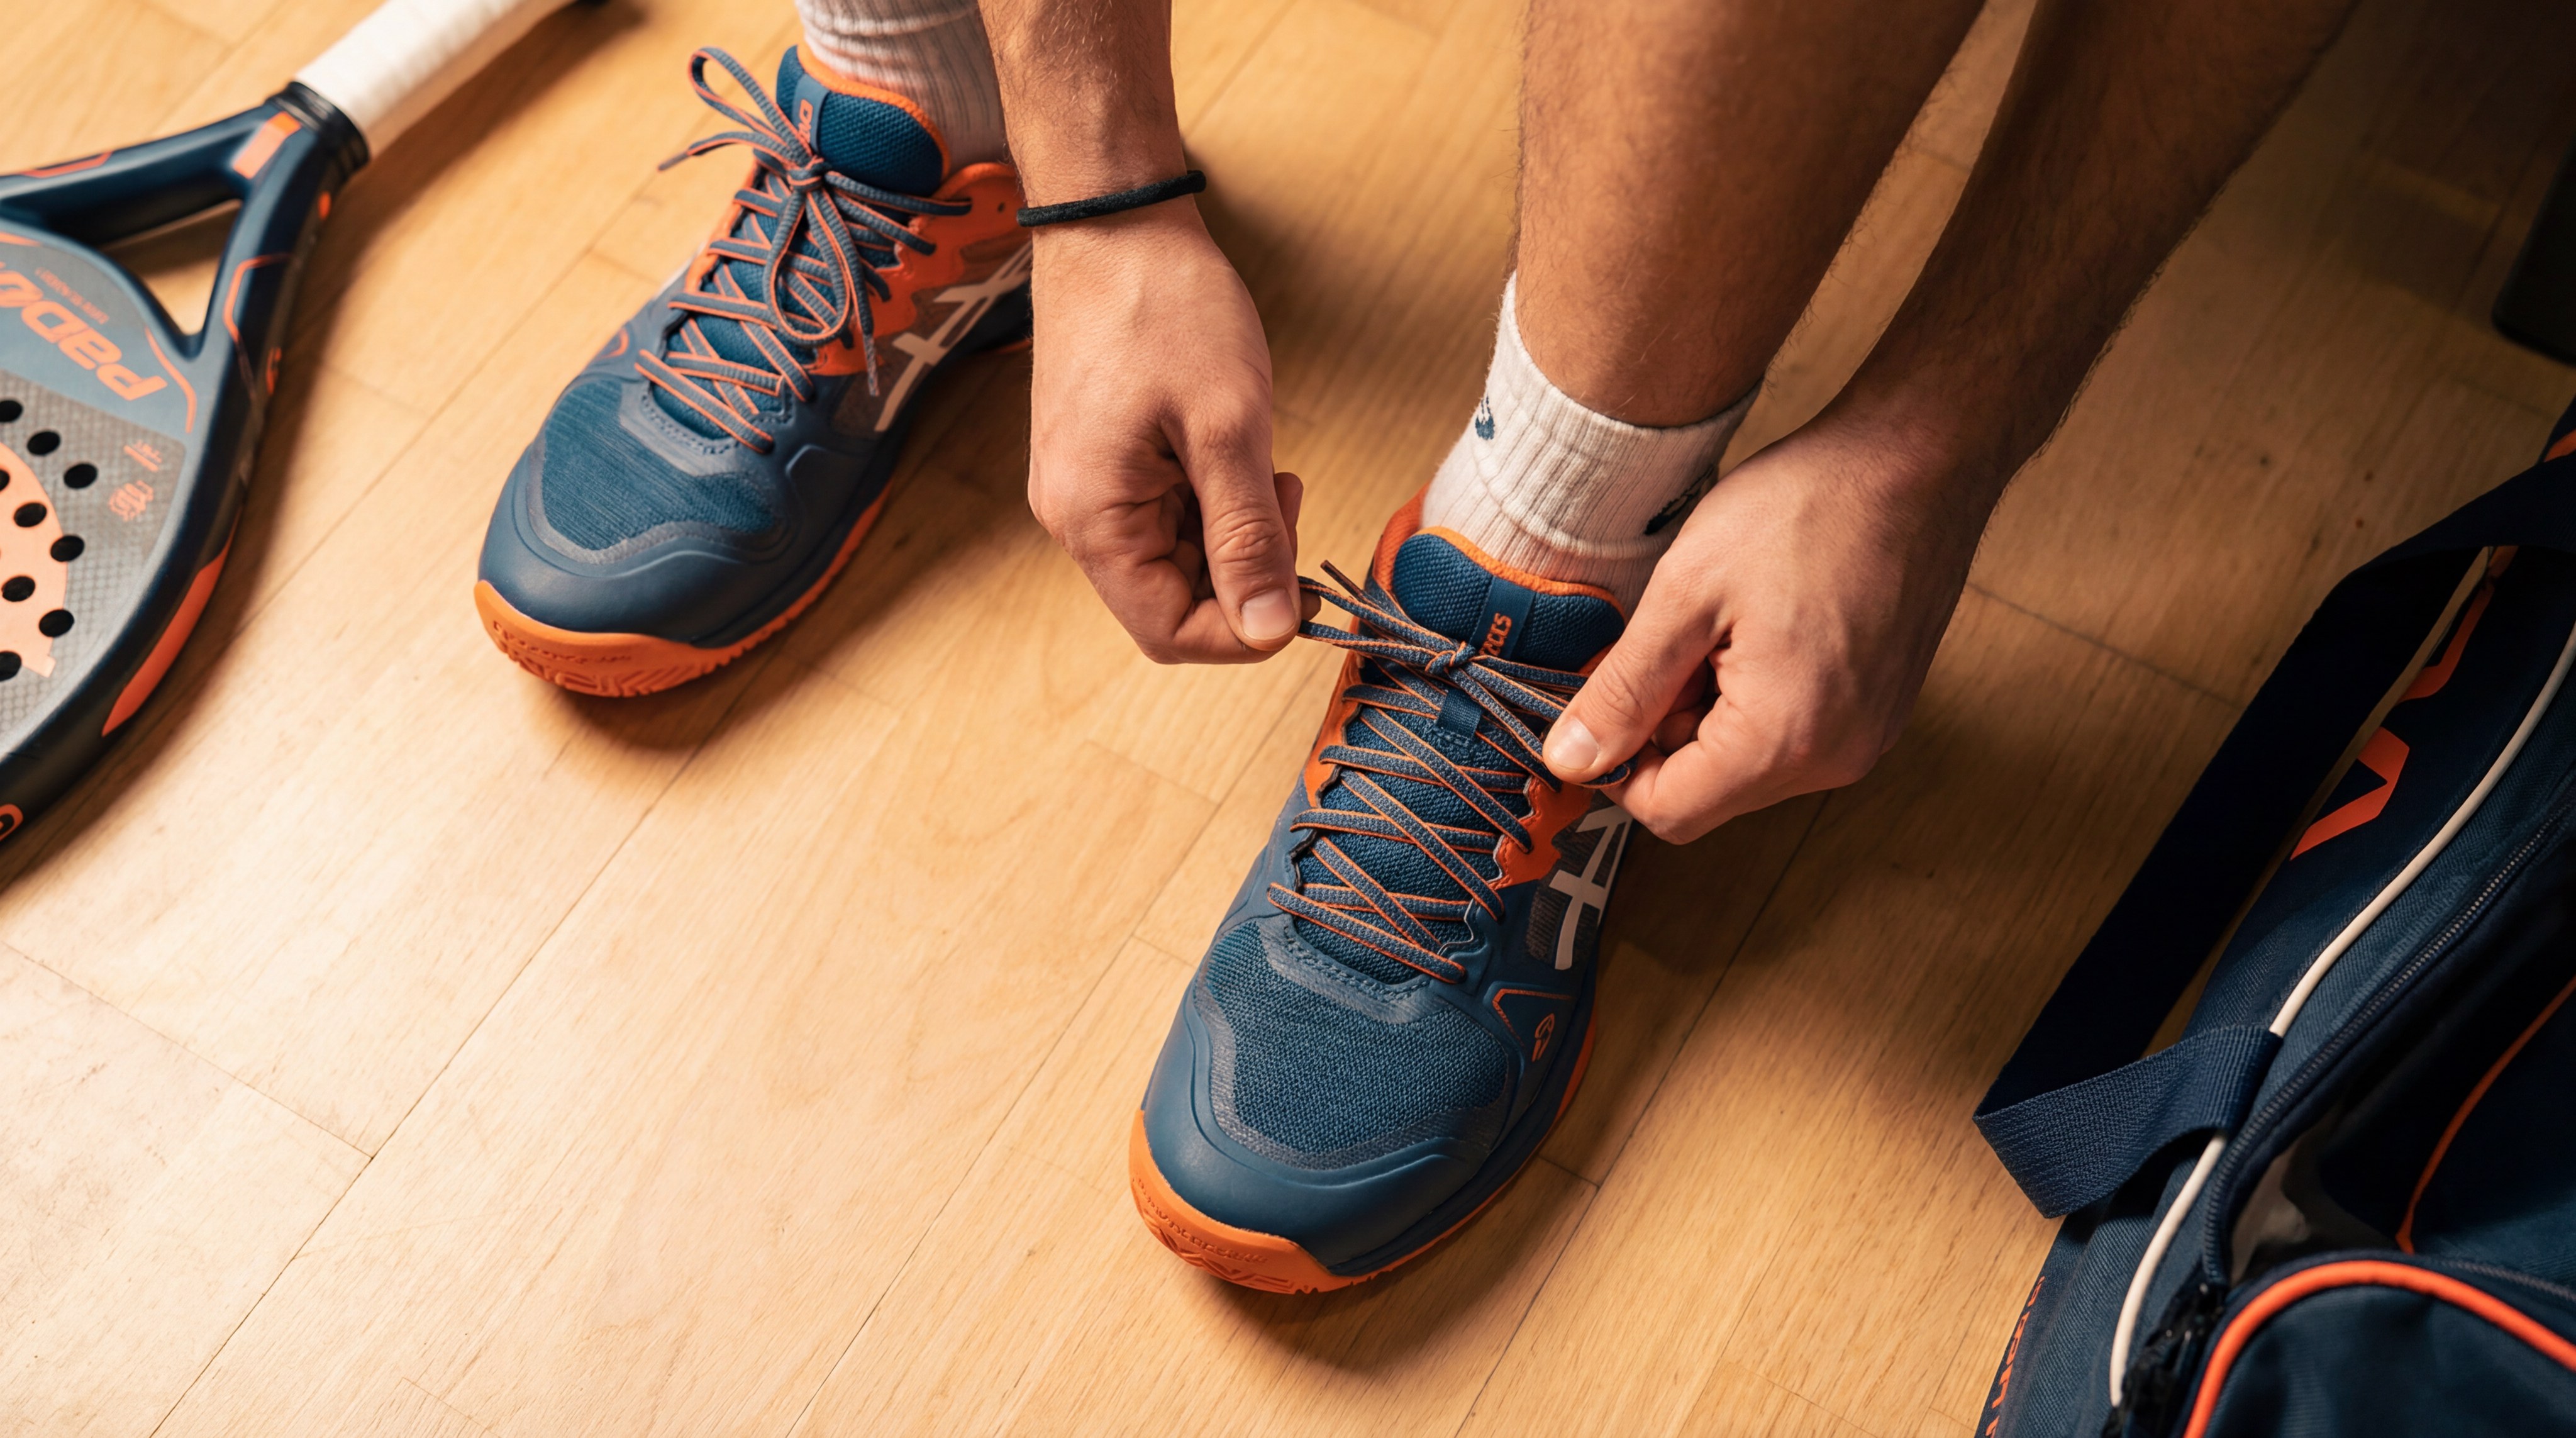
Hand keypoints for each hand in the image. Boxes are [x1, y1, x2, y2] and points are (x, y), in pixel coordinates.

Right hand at [1023, 203, 1307, 662]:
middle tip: (1286, 496)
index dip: (1244, 631)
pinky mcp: (1102, 465)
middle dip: (1244, 573)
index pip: (1170, 633)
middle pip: (1172, 603)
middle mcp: (1074, 519)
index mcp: (1092, 520)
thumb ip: (1248, 537)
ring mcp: (1084, 491)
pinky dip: (1211, 502)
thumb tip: (1271, 631)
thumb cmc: (1165, 307)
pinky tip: (1231, 450)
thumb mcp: (1228, 426)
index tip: (1304, 588)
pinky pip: (1164, 518)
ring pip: (1174, 562)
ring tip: (1259, 461)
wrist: (1115, 223)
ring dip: (1232, 533)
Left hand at [1539, 416, 1998, 841]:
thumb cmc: (1809, 507)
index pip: (1669, 811)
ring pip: (1746, 764)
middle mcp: (1836, 759)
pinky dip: (1754, 697)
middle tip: (1670, 637)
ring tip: (1720, 623)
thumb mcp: (1686, 592)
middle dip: (1666, 727)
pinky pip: (1792, 736)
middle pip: (1708, 791)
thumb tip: (1569, 760)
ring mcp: (1866, 738)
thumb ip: (1624, 690)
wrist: (1919, 459)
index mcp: (1784, 739)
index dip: (1615, 763)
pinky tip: (1758, 627)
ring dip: (1709, 709)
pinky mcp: (1879, 712)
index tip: (1603, 697)